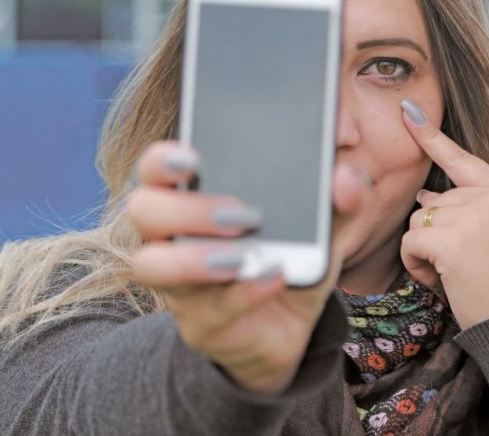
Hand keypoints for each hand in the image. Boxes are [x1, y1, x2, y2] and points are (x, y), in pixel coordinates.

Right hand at [127, 141, 366, 393]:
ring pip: (152, 266)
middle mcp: (173, 238)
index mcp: (192, 200)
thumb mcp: (318, 231)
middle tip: (239, 214)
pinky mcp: (200, 326)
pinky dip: (246, 292)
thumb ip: (335, 202)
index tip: (193, 157)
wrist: (285, 332)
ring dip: (195, 258)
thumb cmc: (288, 261)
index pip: (155, 169)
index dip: (161, 160)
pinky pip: (210, 310)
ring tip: (241, 256)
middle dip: (186, 208)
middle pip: (143, 210)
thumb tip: (346, 178)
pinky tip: (276, 277)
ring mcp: (180, 285)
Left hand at [398, 100, 488, 329]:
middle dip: (435, 235)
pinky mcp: (453, 240)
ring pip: (418, 221)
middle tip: (462, 266)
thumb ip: (469, 210)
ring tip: (454, 275)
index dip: (431, 136)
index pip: (463, 159)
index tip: (407, 111)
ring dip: (424, 252)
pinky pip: (410, 241)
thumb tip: (426, 194)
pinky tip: (439, 281)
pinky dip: (415, 265)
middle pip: (432, 201)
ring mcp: (474, 216)